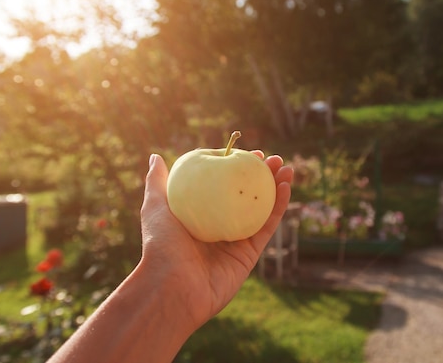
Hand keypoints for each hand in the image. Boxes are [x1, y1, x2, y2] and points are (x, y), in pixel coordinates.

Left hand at [139, 152, 292, 328]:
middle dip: (262, 176)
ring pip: (262, 209)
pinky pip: (267, 227)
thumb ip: (158, 182)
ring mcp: (236, 241)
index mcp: (200, 215)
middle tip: (274, 159)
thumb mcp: (155, 207)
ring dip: (276, 187)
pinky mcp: (249, 255)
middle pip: (246, 196)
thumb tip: (156, 157)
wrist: (172, 288)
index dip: (237, 168)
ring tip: (286, 168)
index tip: (248, 153)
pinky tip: (285, 187)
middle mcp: (220, 226)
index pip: (223, 186)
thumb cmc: (160, 246)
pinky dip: (279, 207)